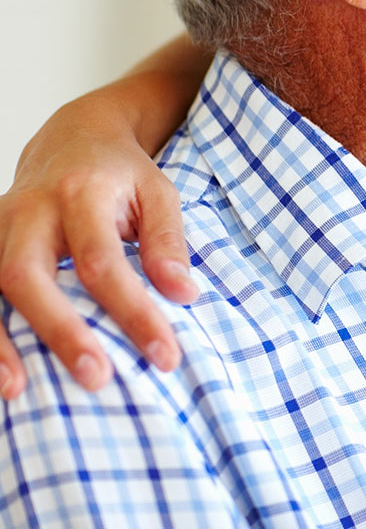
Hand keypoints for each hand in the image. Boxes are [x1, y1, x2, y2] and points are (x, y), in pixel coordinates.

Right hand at [0, 97, 196, 396]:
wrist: (73, 138)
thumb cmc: (121, 175)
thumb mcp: (158, 194)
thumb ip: (167, 241)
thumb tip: (183, 295)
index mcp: (80, 193)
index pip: (103, 261)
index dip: (133, 311)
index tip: (164, 355)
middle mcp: (29, 210)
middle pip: (28, 274)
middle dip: (59, 330)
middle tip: (97, 378)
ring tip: (17, 390)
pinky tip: (1, 371)